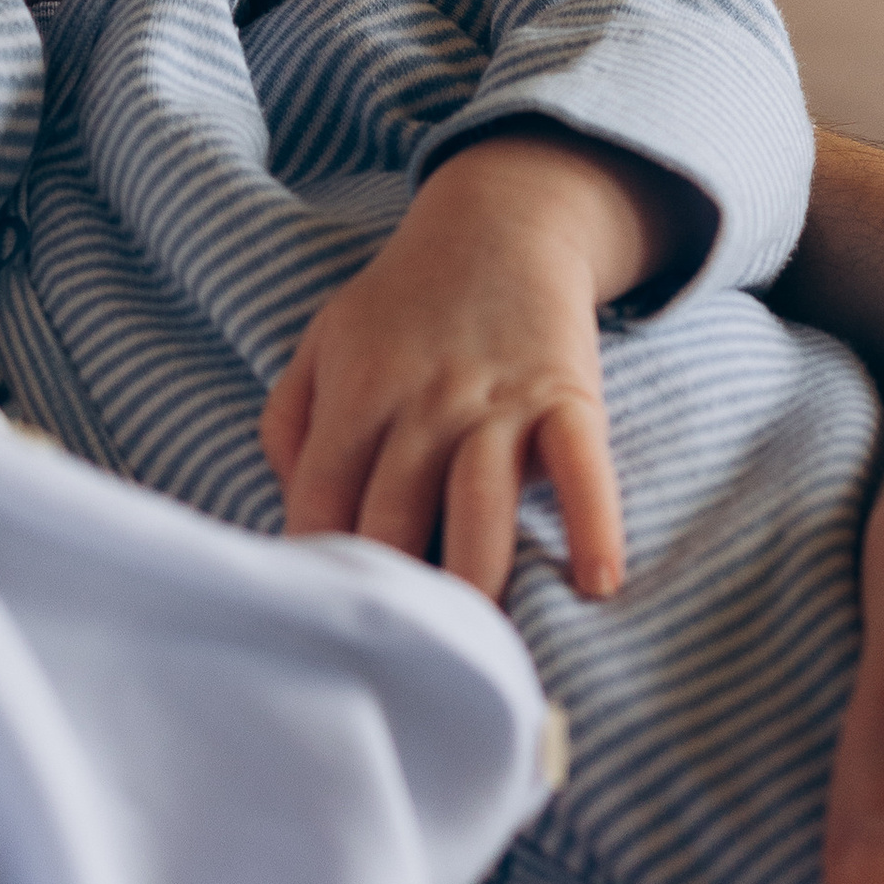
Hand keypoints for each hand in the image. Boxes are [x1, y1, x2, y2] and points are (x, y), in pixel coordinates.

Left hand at [260, 135, 673, 599]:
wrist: (501, 220)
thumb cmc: (404, 300)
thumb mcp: (323, 341)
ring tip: (474, 644)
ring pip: (479, 502)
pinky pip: (581, 465)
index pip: (321, 501)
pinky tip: (596, 582)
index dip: (316, 568)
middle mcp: (421, 404)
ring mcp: (496, 401)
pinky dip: (592, 521)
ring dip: (475, 574)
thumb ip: (288, 423)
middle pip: (394, 516)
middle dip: (391, 593)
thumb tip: (291, 509)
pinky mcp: (566, 395)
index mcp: (355, 395)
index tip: (323, 629)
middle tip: (394, 663)